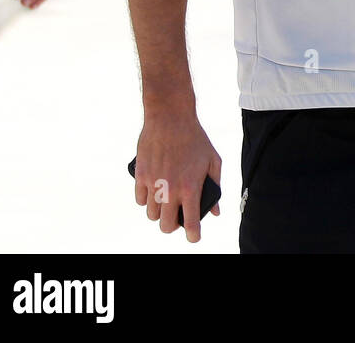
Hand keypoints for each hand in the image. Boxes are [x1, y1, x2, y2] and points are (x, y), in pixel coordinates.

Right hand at [134, 114, 221, 241]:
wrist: (170, 118)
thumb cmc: (195, 139)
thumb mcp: (213, 161)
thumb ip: (215, 187)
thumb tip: (215, 211)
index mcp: (190, 188)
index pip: (191, 224)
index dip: (194, 235)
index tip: (195, 236)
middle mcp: (170, 190)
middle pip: (165, 226)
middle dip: (173, 226)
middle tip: (178, 217)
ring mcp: (153, 184)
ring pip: (151, 215)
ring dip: (159, 211)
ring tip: (167, 201)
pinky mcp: (140, 176)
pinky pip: (139, 200)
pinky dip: (146, 199)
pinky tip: (155, 191)